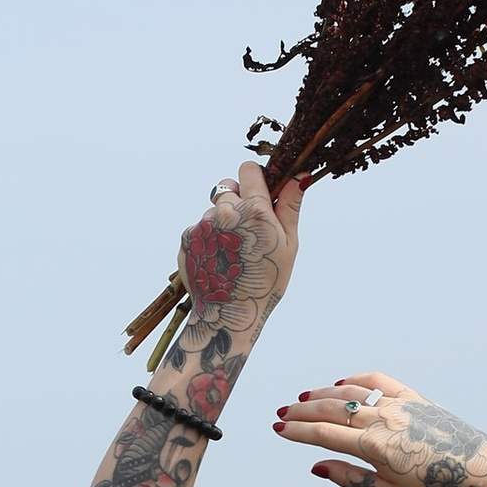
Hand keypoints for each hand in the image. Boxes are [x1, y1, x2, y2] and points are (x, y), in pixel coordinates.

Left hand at [175, 162, 302, 340]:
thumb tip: (300, 175)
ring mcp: (202, 225)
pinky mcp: (186, 238)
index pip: (248, 169)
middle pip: (227, 186)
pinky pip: (199, 228)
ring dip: (222, 221)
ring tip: (233, 252)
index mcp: (253, 210)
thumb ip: (289, 206)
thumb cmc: (266, 282)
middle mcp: (224, 212)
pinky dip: (208, 238)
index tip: (260, 192)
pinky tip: (219, 260)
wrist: (228, 317)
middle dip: (237, 199)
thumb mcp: (288, 245)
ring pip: (213, 209)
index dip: (255, 178)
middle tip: (247, 228)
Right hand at [272, 372, 486, 486]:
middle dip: (301, 411)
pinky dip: (354, 380)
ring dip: (322, 393)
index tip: (277, 429)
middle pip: (331, 410)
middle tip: (281, 413)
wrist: (476, 464)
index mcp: (374, 448)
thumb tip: (315, 466)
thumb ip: (350, 478)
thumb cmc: (433, 486)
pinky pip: (375, 380)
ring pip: (349, 392)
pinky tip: (340, 383)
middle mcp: (382, 420)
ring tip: (302, 398)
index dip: (297, 431)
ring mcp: (397, 404)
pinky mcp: (411, 396)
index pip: (324, 435)